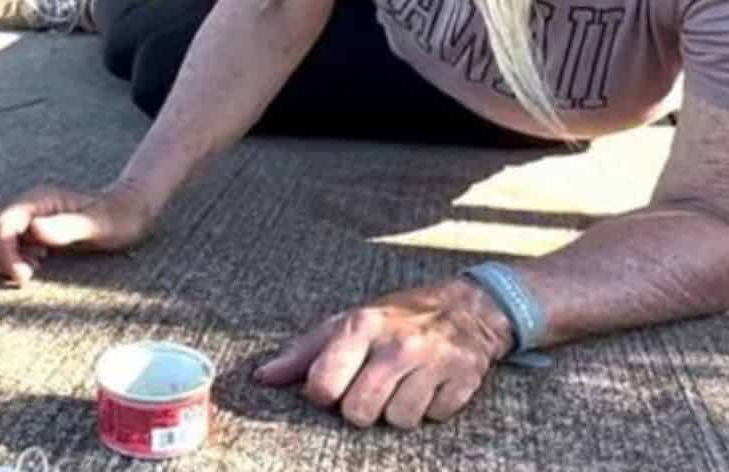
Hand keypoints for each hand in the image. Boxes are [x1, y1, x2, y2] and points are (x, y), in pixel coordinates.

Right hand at [0, 183, 156, 285]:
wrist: (129, 211)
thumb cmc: (118, 218)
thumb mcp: (98, 226)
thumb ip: (66, 227)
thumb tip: (33, 229)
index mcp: (38, 201)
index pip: (0, 225)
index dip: (4, 253)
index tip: (24, 277)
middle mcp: (28, 206)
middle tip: (25, 277)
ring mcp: (29, 217)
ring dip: (3, 259)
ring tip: (31, 272)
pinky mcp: (32, 230)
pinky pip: (6, 245)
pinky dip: (12, 259)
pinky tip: (36, 266)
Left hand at [252, 278, 513, 428]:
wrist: (467, 307)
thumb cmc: (394, 319)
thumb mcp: (346, 323)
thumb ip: (303, 353)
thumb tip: (262, 378)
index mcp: (361, 326)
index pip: (323, 386)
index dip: (323, 394)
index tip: (333, 387)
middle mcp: (397, 343)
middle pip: (359, 412)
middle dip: (361, 409)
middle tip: (372, 388)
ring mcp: (433, 361)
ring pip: (398, 420)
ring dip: (398, 410)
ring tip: (402, 385)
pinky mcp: (464, 379)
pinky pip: (434, 417)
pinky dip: (431, 408)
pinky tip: (430, 385)